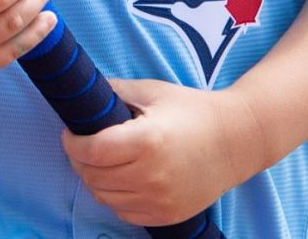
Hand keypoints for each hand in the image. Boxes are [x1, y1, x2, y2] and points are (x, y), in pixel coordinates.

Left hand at [63, 77, 262, 228]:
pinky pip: (124, 213)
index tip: (70, 134)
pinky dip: (116, 197)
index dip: (72, 143)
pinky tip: (124, 179)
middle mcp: (151, 175)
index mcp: (147, 141)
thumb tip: (83, 92)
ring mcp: (160, 200)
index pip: (91, 152)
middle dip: (81, 161)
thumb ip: (116, 92)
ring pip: (105, 198)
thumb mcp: (153, 92)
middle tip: (84, 146)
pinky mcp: (166, 215)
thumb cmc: (193, 110)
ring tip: (104, 163)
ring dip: (96, 180)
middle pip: (93, 177)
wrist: (236, 140)